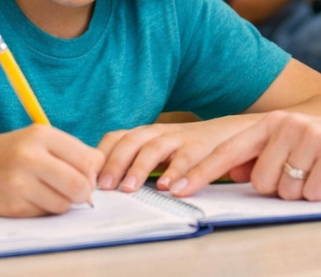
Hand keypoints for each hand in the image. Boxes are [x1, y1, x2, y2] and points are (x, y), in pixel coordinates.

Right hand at [0, 125, 104, 216]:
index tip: (85, 175)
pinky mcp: (11, 205)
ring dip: (62, 203)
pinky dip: (43, 209)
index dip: (93, 172)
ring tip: (48, 192)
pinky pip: (44, 214)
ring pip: (64, 204)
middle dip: (83, 193)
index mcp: (42, 135)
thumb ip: (71, 153)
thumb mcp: (40, 140)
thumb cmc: (14, 152)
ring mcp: (18, 182)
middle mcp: (29, 156)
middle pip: (79, 184)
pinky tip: (30, 198)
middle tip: (76, 192)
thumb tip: (100, 176)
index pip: (88, 159)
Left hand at [96, 116, 255, 192]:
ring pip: (155, 147)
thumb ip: (138, 162)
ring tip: (129, 189)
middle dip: (114, 163)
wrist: (232, 131)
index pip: (116, 138)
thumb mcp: (161, 151)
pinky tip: (170, 188)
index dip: (102, 156)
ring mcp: (181, 137)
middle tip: (103, 187)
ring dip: (139, 168)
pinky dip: (178, 172)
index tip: (88, 177)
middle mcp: (160, 132)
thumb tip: (105, 186)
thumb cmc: (190, 148)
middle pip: (131, 141)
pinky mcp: (203, 146)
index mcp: (146, 133)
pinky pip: (188, 157)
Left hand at [170, 112, 320, 201]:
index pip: (228, 150)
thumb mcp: (297, 148)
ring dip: (306, 193)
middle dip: (282, 189)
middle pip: (260, 182)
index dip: (199, 172)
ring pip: (286, 191)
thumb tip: (231, 171)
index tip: (173, 188)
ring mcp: (311, 136)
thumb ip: (264, 157)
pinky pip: (313, 194)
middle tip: (309, 176)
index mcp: (273, 122)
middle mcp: (288, 124)